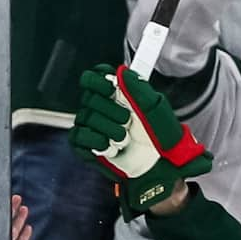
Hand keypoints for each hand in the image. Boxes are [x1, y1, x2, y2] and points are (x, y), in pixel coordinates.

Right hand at [74, 65, 212, 212]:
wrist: (160, 168)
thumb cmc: (161, 139)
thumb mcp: (156, 109)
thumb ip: (139, 88)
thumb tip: (122, 71)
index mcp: (117, 95)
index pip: (94, 77)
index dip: (99, 79)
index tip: (112, 87)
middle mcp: (101, 108)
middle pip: (88, 96)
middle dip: (110, 109)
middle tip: (127, 120)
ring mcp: (92, 126)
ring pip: (85, 117)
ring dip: (109, 129)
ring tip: (125, 139)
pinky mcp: (85, 145)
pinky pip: (78, 136)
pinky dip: (96, 141)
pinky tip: (110, 147)